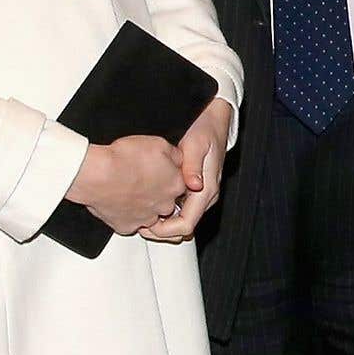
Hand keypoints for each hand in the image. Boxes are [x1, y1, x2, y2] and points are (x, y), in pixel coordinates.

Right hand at [67, 133, 185, 237]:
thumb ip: (174, 155)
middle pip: (166, 201)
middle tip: (142, 181)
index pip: (180, 183)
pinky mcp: (127, 226)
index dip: (168, 176)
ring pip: (149, 214)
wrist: (96, 174)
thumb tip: (179, 159)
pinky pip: (129, 222)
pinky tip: (119, 202)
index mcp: (176, 184)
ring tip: (129, 191)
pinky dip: (125, 214)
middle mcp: (164, 205)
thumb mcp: (158, 144)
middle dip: (157, 193)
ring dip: (143, 205)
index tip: (158, 171)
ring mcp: (146, 218)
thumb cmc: (123, 158)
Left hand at [145, 102, 233, 242]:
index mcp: (207, 189)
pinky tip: (151, 205)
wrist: (214, 123)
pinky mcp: (195, 191)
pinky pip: (181, 210)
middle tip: (139, 225)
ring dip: (162, 224)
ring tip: (141, 216)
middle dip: (161, 231)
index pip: (187, 224)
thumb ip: (193, 166)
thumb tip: (194, 185)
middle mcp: (205, 196)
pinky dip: (165, 213)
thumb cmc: (205, 132)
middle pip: (184, 228)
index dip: (166, 231)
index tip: (147, 227)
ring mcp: (201, 195)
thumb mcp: (196, 145)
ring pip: (182, 221)